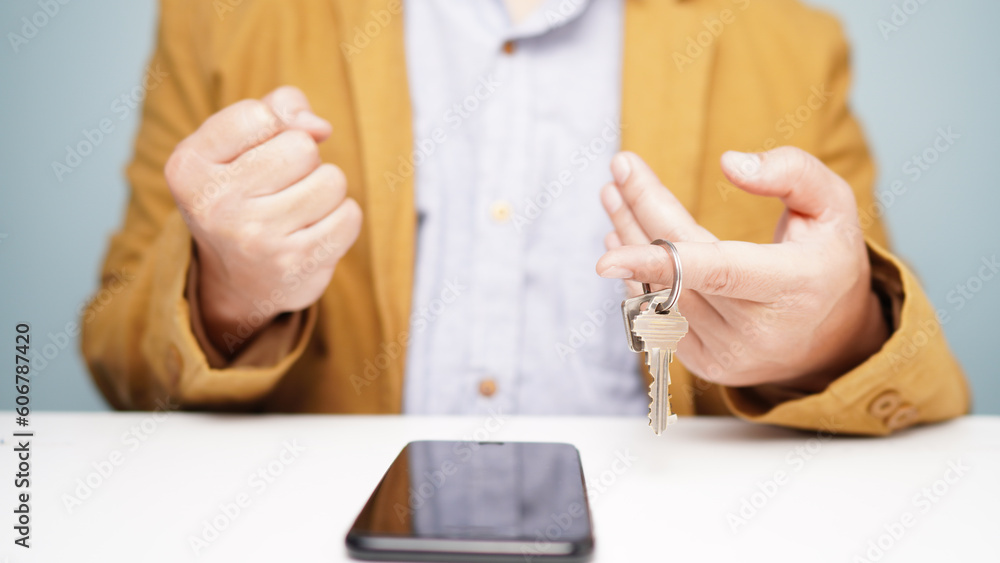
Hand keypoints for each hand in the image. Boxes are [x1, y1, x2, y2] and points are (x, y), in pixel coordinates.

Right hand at [165, 86, 361, 354]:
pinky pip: (350, 215)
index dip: (273, 127)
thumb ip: (275, 111)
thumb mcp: (234, 146)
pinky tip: (313, 230)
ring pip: (332, 179)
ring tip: (296, 209)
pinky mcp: (297, 264)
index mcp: (188, 168)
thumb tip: (319, 127)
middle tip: (278, 188)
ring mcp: (257, 238)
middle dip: (303, 160)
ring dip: (324, 189)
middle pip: (302, 146)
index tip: (256, 153)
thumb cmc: (242, 196)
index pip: (260, 115)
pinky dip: (341, 218)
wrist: (238, 282)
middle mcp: (216, 206)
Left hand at [596, 148, 887, 391]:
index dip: (657, 262)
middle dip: (638, 213)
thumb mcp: (834, 205)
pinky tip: (627, 244)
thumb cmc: (828, 262)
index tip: (606, 257)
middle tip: (618, 170)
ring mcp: (728, 353)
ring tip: (615, 197)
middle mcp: (757, 330)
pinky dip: (639, 278)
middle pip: (675, 269)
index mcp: (792, 286)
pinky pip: (658, 316)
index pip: (716, 273)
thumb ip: (791, 172)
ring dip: (630, 241)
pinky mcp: (707, 366)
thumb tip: (728, 163)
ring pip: (658, 292)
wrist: (835, 342)